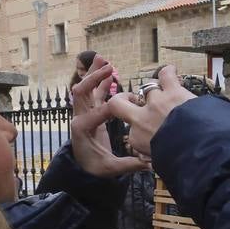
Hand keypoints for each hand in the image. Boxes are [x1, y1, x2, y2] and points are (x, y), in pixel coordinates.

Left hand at [69, 56, 151, 177]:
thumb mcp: (110, 168)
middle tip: (108, 66)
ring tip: (103, 59)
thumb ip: (129, 165)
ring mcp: (83, 113)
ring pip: (86, 88)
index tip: (128, 103)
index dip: (113, 106)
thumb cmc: (94, 168)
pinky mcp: (89, 113)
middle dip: (94, 77)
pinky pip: (93, 94)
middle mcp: (79, 117)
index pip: (97, 112)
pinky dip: (100, 82)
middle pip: (82, 91)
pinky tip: (110, 73)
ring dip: (94, 74)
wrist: (81, 170)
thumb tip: (149, 164)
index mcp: (82, 128)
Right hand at [106, 64, 194, 158]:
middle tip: (134, 103)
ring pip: (148, 88)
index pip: (134, 134)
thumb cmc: (181, 161)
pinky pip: (166, 76)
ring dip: (156, 91)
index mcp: (138, 139)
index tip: (154, 138)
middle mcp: (141, 119)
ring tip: (166, 93)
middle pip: (119, 104)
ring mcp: (156, 103)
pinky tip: (171, 71)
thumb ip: (155, 154)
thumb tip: (154, 157)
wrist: (199, 152)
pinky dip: (168, 72)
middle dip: (123, 102)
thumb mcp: (160, 163)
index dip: (143, 134)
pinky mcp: (173, 93)